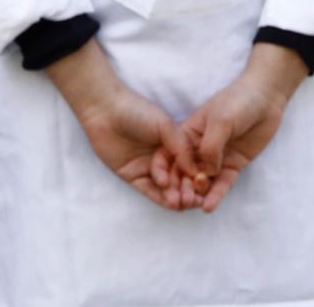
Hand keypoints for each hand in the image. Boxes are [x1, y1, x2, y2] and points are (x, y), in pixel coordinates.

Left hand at [48, 41, 199, 210]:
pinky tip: (171, 202)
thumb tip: (196, 171)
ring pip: (165, 188)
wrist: (106, 111)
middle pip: (179, 179)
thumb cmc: (138, 112)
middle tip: (196, 199)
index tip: (207, 186)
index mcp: (173, 144)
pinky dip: (161, 198)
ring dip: (176, 197)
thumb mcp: (165, 126)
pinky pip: (149, 191)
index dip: (198, 176)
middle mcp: (163, 158)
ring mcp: (147, 169)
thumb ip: (181, 148)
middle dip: (188, 190)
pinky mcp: (132, 177)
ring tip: (183, 203)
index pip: (189, 165)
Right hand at [180, 44, 308, 213]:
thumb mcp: (220, 120)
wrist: (266, 98)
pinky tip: (208, 206)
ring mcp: (216, 158)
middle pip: (185, 172)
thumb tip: (207, 174)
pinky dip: (215, 195)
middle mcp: (199, 148)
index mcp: (188, 133)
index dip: (165, 170)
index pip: (172, 155)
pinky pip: (222, 183)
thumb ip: (210, 147)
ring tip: (195, 205)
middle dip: (181, 187)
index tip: (164, 184)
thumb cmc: (237, 102)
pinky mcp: (232, 165)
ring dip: (197, 194)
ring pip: (203, 181)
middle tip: (180, 201)